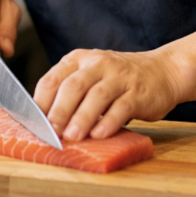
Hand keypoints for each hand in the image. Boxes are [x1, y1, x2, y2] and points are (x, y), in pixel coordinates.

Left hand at [33, 47, 182, 140]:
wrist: (162, 71)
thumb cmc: (117, 79)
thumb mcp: (90, 76)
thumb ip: (70, 93)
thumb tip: (45, 123)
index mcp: (79, 59)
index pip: (53, 78)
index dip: (41, 101)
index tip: (33, 122)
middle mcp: (98, 64)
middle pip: (74, 86)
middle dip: (60, 110)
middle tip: (51, 131)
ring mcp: (120, 77)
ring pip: (97, 96)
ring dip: (82, 118)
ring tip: (72, 137)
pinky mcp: (138, 93)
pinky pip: (121, 107)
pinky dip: (109, 122)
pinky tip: (99, 135)